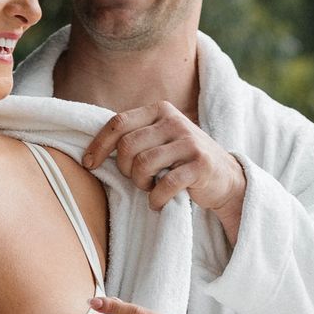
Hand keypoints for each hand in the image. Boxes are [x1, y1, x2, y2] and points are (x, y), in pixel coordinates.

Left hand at [81, 103, 246, 238]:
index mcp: (159, 110)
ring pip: (143, 164)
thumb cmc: (182, 161)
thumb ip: (133, 137)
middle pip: (128, 145)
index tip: (88, 165)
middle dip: (125, 170)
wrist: (225, 178)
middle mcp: (174, 120)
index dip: (99, 146)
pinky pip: (166, 183)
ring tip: (150, 188)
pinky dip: (157, 199)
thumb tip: (90, 152)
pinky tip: (158, 203)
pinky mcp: (201, 164)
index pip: (118, 123)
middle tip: (137, 180)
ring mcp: (189, 141)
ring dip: (141, 184)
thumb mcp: (159, 140)